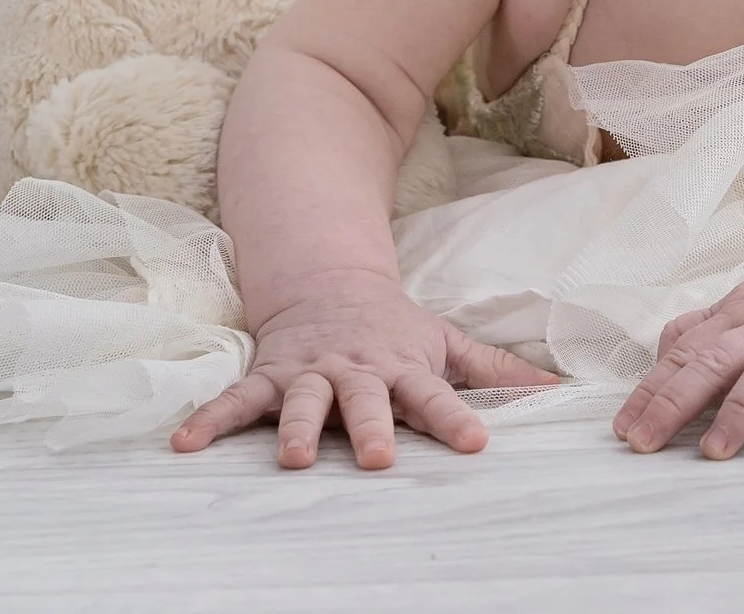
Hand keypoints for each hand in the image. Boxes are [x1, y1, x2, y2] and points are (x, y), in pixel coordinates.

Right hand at [170, 268, 558, 468]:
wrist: (329, 283)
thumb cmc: (395, 327)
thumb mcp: (446, 341)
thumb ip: (496, 370)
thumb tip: (558, 389)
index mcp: (402, 367)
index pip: (435, 396)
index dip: (455, 419)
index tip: (477, 443)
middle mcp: (356, 372)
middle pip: (365, 401)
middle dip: (370, 427)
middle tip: (378, 458)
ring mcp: (309, 373)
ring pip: (301, 402)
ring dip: (294, 429)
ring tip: (288, 460)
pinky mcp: (270, 374)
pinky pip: (237, 400)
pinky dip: (210, 420)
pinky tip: (184, 445)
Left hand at [610, 254, 743, 462]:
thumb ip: (702, 329)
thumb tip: (658, 358)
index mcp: (739, 315)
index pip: (686, 353)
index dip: (652, 390)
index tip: (624, 429)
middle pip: (716, 359)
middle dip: (677, 401)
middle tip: (646, 443)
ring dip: (742, 410)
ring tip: (716, 451)